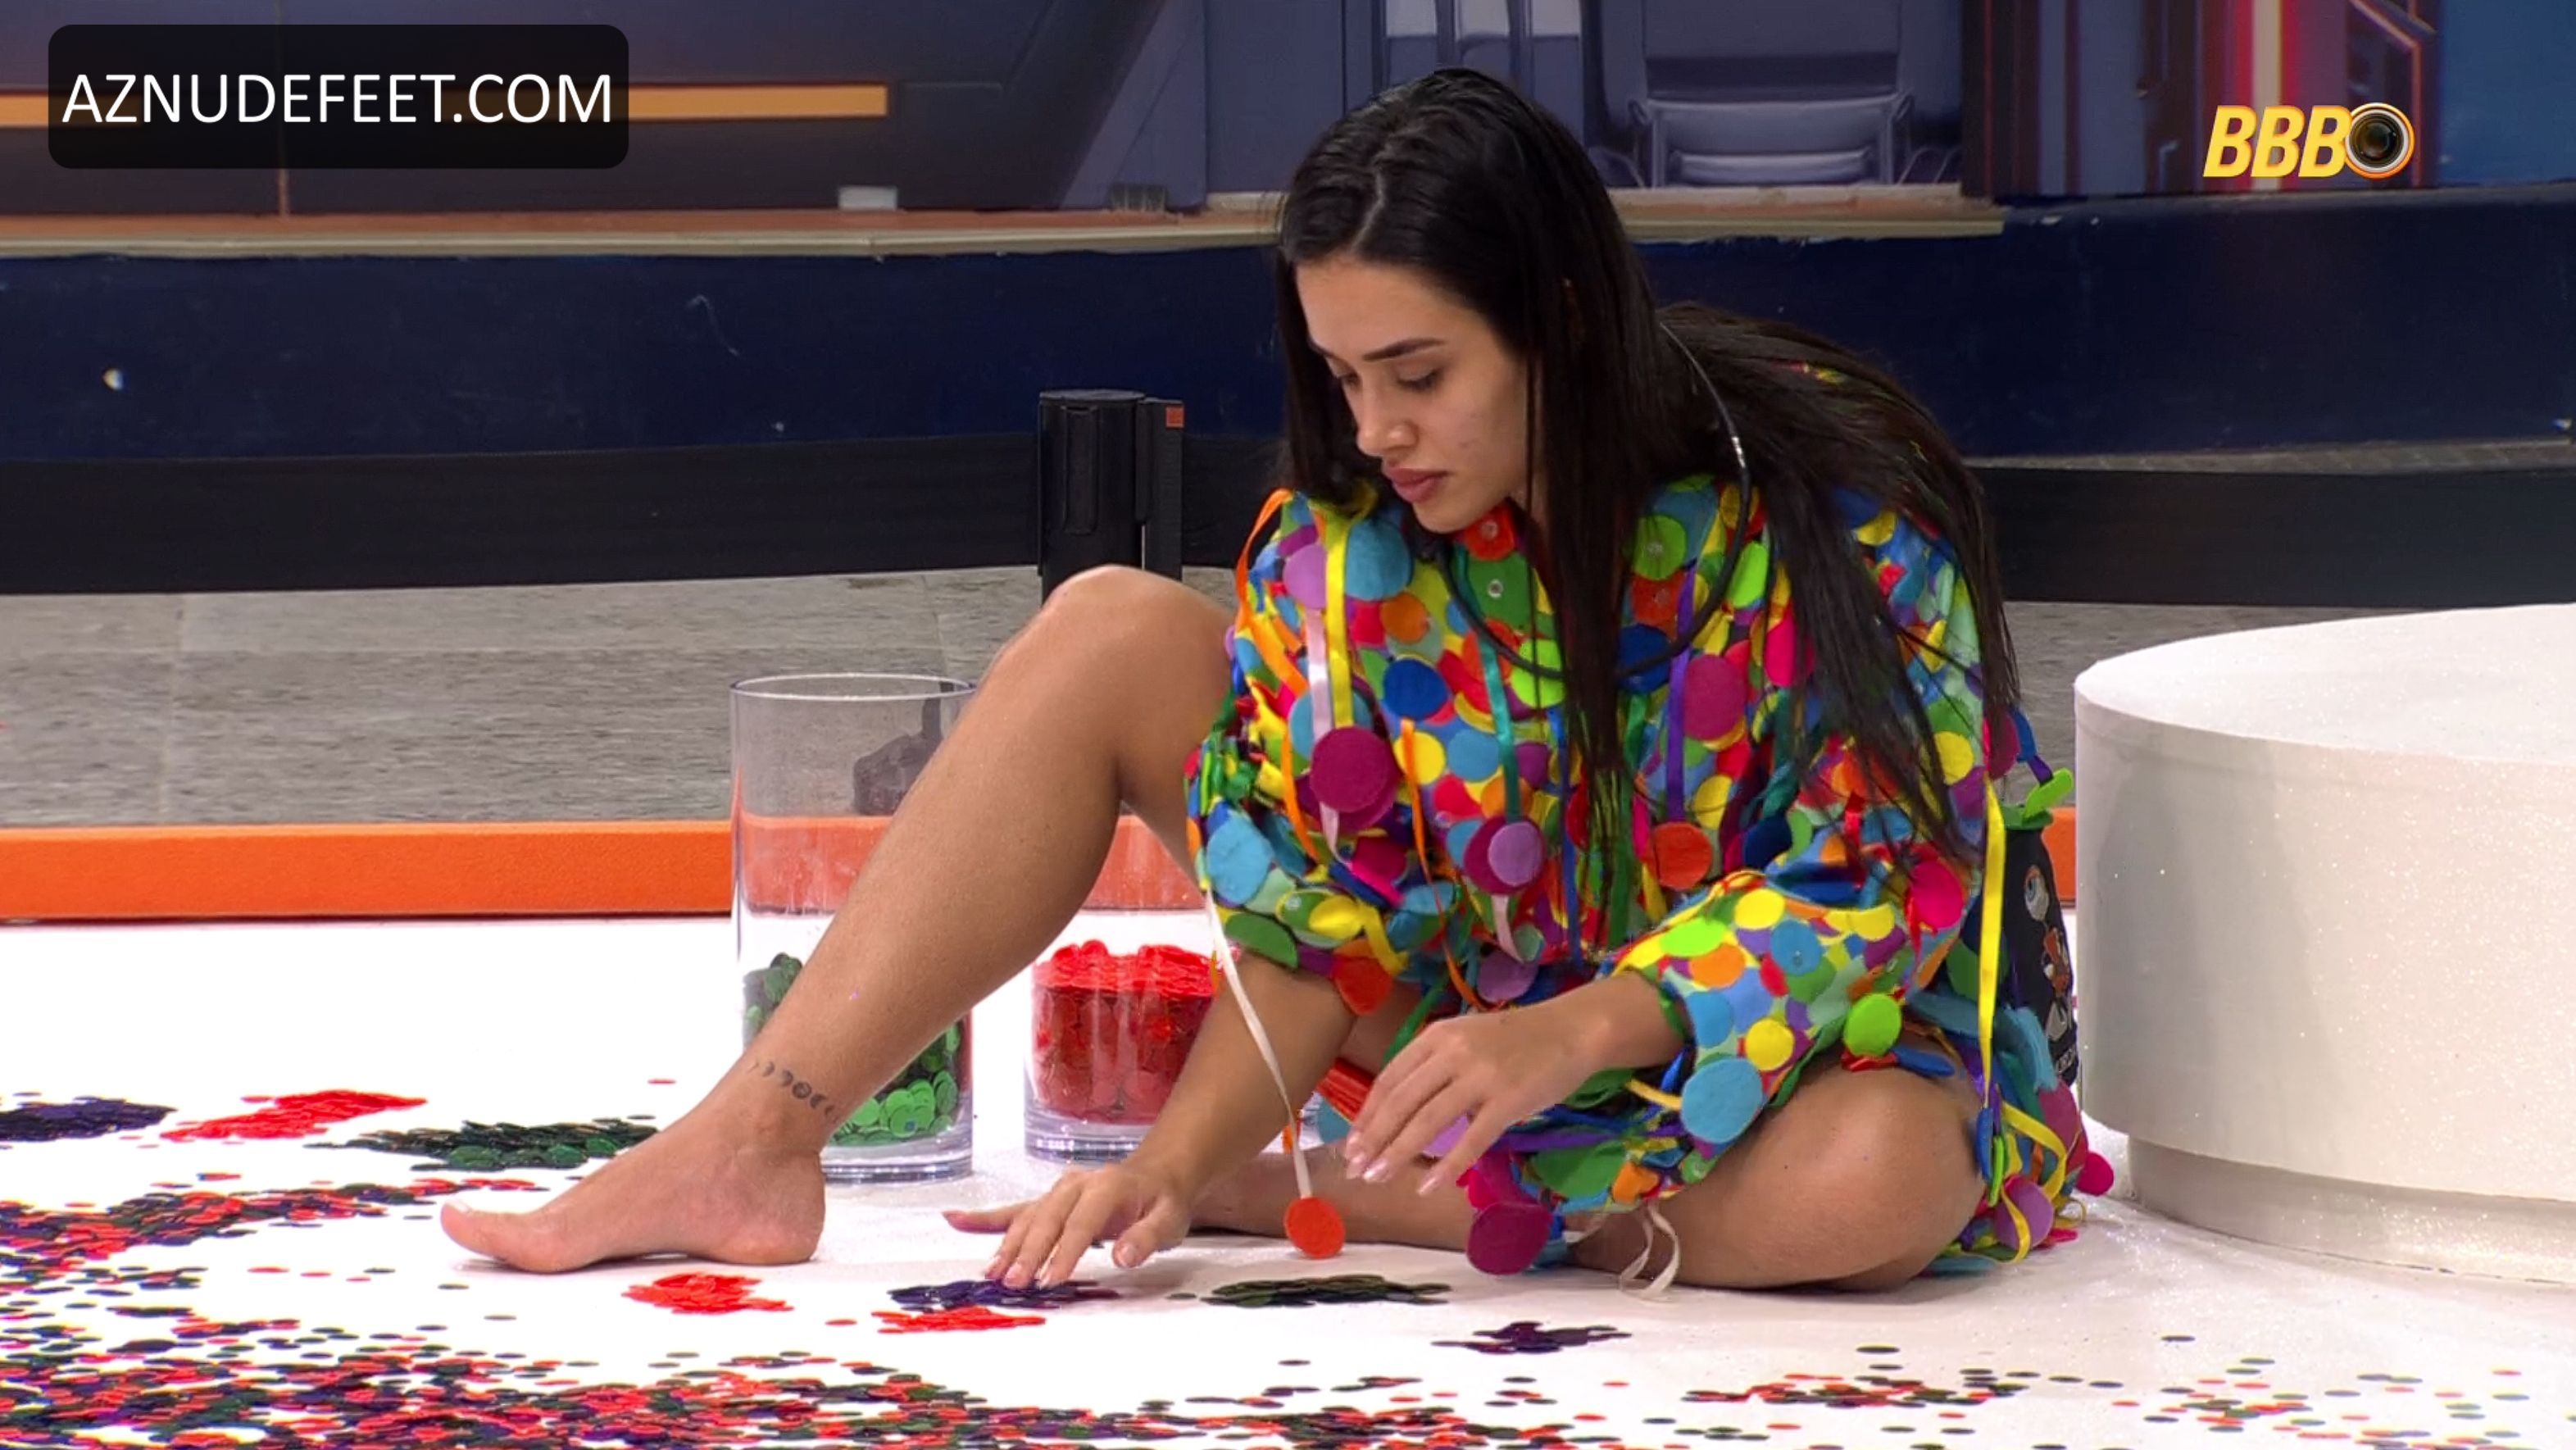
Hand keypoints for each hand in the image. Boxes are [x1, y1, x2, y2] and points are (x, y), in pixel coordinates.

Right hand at [942, 1161, 1193, 1288]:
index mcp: (1106, 1187)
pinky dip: (985, 1218)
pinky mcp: (1047, 1202)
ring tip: (991, 1273)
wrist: (1156, 1176)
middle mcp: (1076, 1184)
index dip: (1066, 1251)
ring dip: (1007, 1245)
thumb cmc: (1162, 1203)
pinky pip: (1013, 1210)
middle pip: (1047, 1220)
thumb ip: (1147, 1237)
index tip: (1052, 1280)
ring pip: (1027, 1218)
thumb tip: (1123, 1256)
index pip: (1082, 1223)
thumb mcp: (1169, 1220)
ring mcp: (1058, 1191)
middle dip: (1029, 1252)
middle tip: (1014, 1283)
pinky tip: (954, 1220)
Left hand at [1338, 1004, 1600, 1197]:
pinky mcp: (1508, 1101)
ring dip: (1398, 1153)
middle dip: (1374, 1139)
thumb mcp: (1466, 1037)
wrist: (1573, 1029)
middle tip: (1356, 1169)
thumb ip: (1435, 1064)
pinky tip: (1428, 1187)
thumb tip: (1400, 1108)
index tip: (1352, 1143)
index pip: (1390, 1079)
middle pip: (1401, 1102)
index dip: (1367, 1114)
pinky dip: (1447, 1166)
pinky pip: (1471, 1140)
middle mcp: (1452, 1052)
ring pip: (1428, 1121)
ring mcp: (1481, 1076)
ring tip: (1378, 1178)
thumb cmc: (1518, 1039)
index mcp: (1437, 1036)